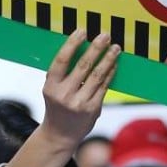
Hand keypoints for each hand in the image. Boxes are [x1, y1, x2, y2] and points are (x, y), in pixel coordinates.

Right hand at [37, 30, 119, 152]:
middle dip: (96, 48)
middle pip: (83, 66)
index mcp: (51, 87)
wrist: (60, 135)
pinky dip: (110, 73)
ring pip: (97, 75)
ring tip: (115, 48)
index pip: (62, 60)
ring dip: (108, 59)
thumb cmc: (57, 107)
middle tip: (105, 35)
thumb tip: (80, 47)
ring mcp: (80, 103)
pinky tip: (114, 64)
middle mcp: (65, 95)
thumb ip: (62, 73)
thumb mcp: (52, 90)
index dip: (72, 44)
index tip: (82, 31)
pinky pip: (104, 86)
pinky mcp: (93, 109)